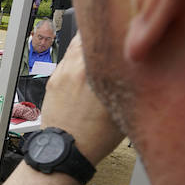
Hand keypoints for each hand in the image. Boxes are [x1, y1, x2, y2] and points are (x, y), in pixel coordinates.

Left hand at [0, 34, 123, 184]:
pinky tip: (83, 67)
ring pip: (74, 47)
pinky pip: (65, 60)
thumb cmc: (95, 136)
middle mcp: (76, 69)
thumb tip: (132, 68)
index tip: (121, 34)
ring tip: (97, 51)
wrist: (64, 150)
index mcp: (95, 74)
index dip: (114, 34)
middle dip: (99, 38)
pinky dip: (75, 59)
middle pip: (87, 38)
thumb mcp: (121, 108)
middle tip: (110, 40)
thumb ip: (126, 83)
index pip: (104, 40)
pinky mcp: (52, 80)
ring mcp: (62, 73)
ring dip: (86, 46)